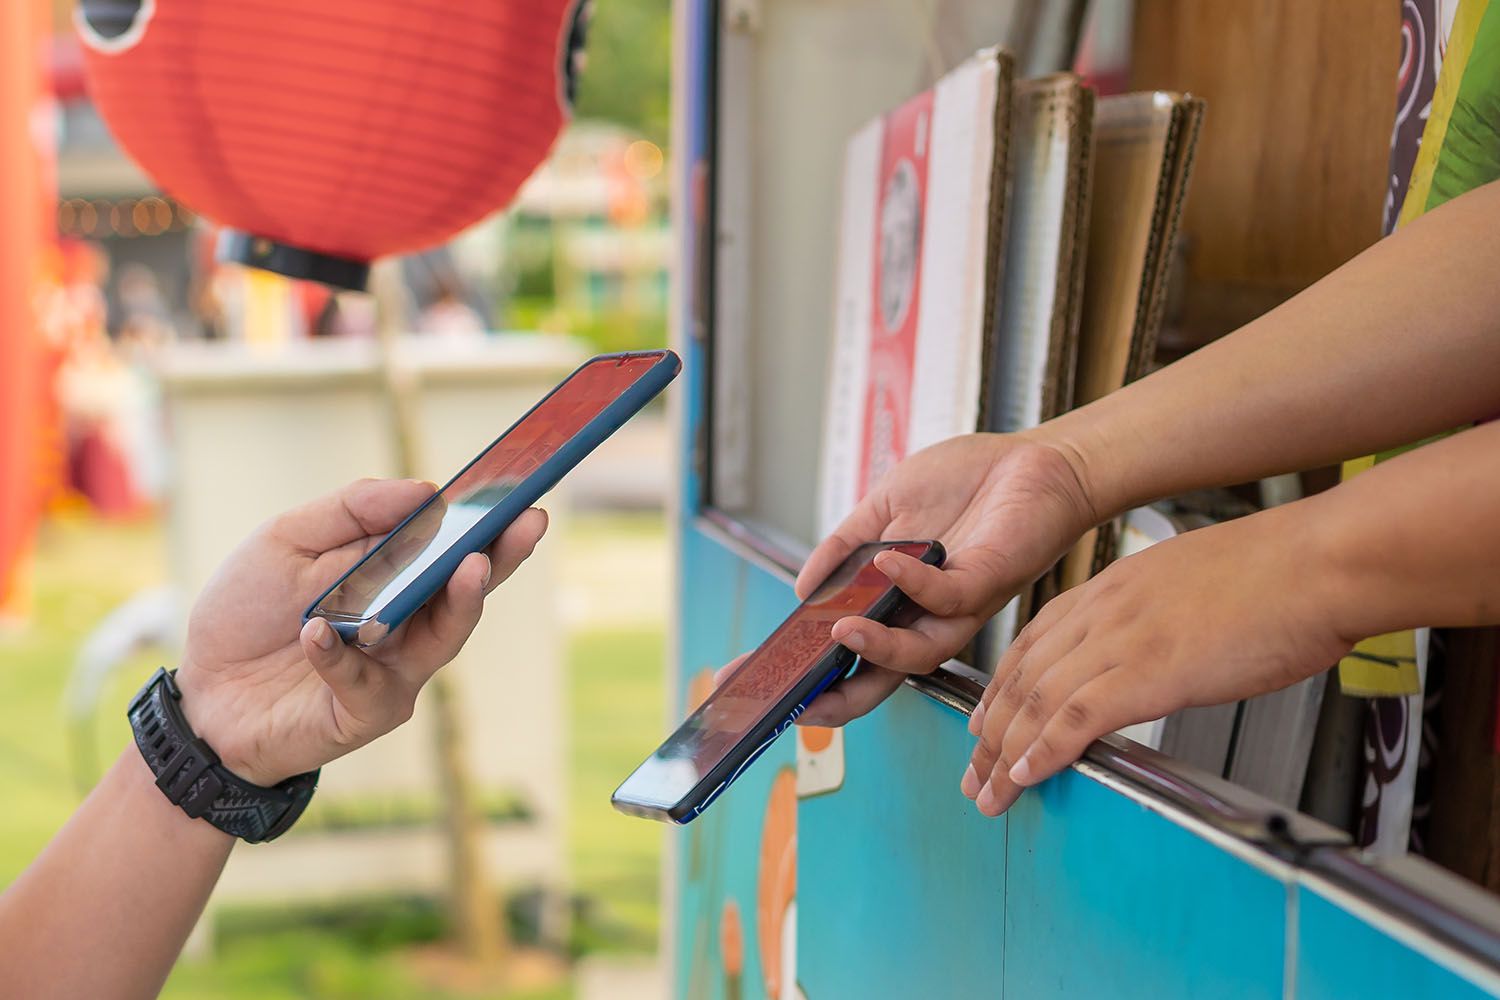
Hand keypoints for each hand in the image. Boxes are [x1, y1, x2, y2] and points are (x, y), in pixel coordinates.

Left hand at [174, 478, 547, 785]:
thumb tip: (424, 490)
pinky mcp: (365, 713)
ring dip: (459, 601)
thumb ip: (350, 511)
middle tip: (527, 521)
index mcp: (397, 577)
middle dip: (503, 554)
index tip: (518, 487)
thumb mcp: (286, 541)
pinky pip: (365, 681)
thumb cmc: (248, 613)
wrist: (199, 696)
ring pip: (443, 638)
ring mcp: (396, 671)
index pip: (454, 544)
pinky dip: (338, 656)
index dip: (489, 518)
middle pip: (470, 589)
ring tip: (469, 565)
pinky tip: (313, 633)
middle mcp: (410, 624)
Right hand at [795, 435, 1096, 725]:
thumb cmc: (966, 481)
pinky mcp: (986, 582)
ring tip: (839, 632)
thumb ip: (843, 547)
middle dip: (835, 697)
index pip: (852, 655)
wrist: (1034, 458)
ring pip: (917, 654)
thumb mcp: (885, 505)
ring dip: (875, 649)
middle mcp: (928, 616)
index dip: (810, 673)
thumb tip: (801, 590)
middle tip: (796, 699)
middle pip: (879, 677)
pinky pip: (946, 599)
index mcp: (900, 602)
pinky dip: (912, 583)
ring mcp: (958, 606)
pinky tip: (887, 561)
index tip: (758, 678)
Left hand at [961, 504, 1352, 816]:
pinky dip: (1044, 750)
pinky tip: (1025, 776)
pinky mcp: (1147, 671)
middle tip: (973, 768)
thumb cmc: (1282, 574)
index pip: (1037, 640)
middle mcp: (1105, 608)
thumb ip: (1162, 615)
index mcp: (1116, 586)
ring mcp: (1122, 638)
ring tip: (987, 791)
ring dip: (1005, 752)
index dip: (1005, 684)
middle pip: (1025, 674)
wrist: (1321, 562)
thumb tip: (1163, 649)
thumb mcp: (1199, 584)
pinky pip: (1075, 717)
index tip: (984, 716)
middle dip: (991, 727)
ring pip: (1038, 700)